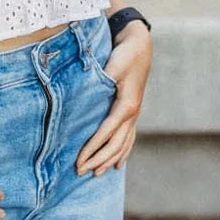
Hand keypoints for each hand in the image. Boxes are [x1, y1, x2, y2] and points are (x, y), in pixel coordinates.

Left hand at [77, 20, 149, 175]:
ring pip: (123, 144)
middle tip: (80, 172)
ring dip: (109, 160)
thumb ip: (100, 81)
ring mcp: (135, 114)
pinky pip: (129, 138)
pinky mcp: (133, 112)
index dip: (93, 149)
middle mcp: (132, 114)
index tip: (79, 161)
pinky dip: (123, 152)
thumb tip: (83, 95)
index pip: (107, 133)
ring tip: (96, 174)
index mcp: (126, 105)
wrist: (140, 46)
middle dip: (98, 160)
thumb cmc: (125, 55)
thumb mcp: (112, 66)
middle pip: (115, 145)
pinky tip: (117, 163)